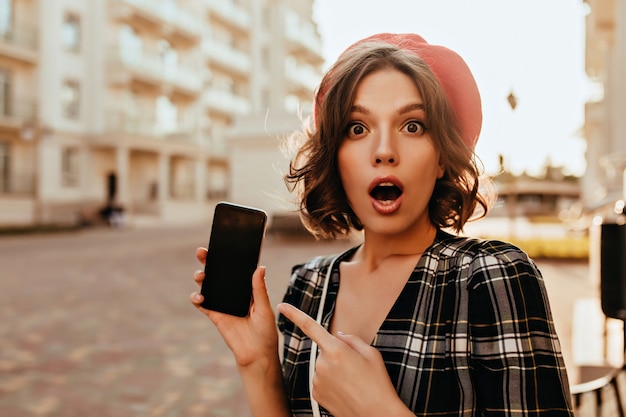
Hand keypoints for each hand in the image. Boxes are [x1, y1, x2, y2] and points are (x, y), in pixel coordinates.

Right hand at [191, 247, 278, 368]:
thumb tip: (260, 267)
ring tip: (201, 275)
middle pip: (219, 272)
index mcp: (248, 288)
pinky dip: (197, 297)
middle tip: (202, 252)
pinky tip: (199, 296)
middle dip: (209, 261)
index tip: (222, 244)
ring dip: (201, 276)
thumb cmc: (266, 331)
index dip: (228, 256)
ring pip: (208, 284)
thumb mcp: (264, 309)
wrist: (256, 354)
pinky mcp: (214, 314)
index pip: (236, 268)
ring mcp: (223, 302)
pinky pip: (202, 303)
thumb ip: (259, 289)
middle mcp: (234, 292)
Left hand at [277, 303, 412, 416]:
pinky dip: (330, 383)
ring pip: (323, 367)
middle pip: (325, 351)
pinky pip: (320, 381)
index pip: (310, 326)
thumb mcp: (371, 354)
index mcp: (336, 350)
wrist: (376, 414)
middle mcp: (322, 364)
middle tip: (355, 369)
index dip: (294, 314)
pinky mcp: (315, 394)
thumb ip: (351, 339)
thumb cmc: (377, 383)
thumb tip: (338, 336)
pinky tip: (345, 391)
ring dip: (334, 370)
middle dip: (337, 355)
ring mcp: (317, 380)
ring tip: (352, 383)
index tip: (281, 305)